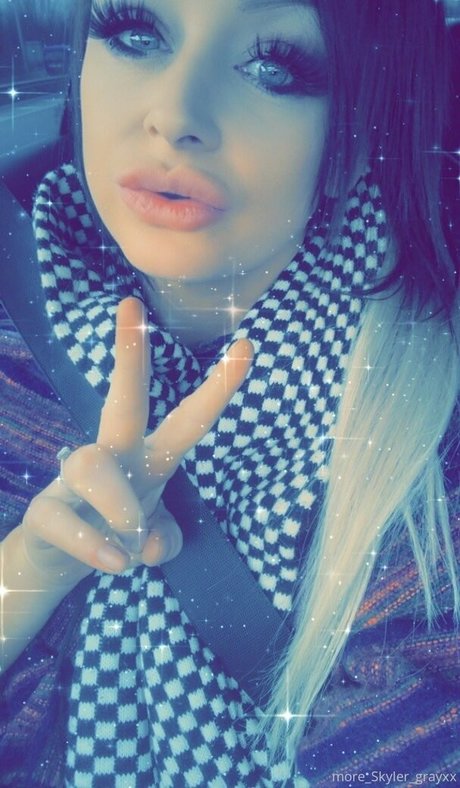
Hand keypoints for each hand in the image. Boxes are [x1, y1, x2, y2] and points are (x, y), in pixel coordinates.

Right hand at [21, 297, 252, 589]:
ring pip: (91, 466)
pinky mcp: (44, 511)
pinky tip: (114, 562)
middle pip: (123, 399)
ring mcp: (73, 480)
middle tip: (128, 303)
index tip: (247, 346)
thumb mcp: (153, 541)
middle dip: (129, 353)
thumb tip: (152, 546)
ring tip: (133, 540)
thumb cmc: (116, 536)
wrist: (58, 564)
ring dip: (119, 505)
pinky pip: (62, 518)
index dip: (218, 387)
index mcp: (150, 458)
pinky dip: (91, 544)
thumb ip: (166, 541)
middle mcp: (113, 457)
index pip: (188, 419)